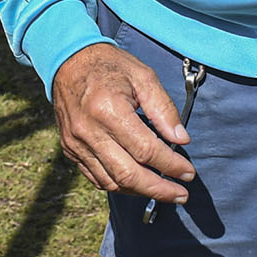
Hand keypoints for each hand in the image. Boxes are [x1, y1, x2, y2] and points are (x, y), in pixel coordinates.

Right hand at [51, 42, 195, 203]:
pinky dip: (120, 185)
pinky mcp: (70, 150)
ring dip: (141, 191)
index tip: (188, 173)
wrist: (67, 61)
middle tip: (181, 195)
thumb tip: (181, 140)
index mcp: (109, 109)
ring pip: (112, 182)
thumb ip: (163, 109)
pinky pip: (97, 178)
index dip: (171, 165)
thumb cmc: (109, 66)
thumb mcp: (143, 76)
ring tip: (163, 191)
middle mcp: (89, 131)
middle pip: (128, 174)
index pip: (145, 150)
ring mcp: (76, 144)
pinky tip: (138, 183)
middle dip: (159, 189)